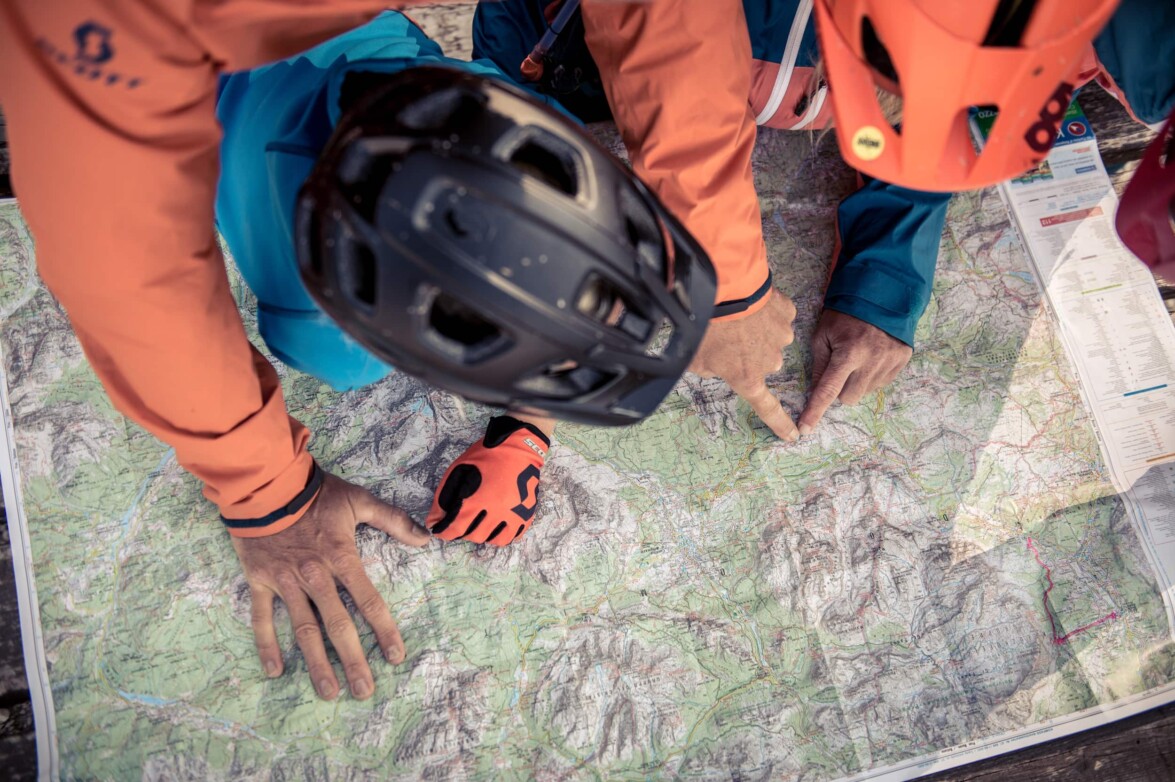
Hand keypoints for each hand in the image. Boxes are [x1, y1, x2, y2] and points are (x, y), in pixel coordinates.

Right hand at [232, 471, 429, 699]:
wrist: (264, 483)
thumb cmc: (314, 492)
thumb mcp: (358, 500)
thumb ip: (393, 520)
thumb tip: (425, 538)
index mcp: (341, 558)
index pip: (368, 601)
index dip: (384, 630)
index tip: (396, 656)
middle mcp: (314, 576)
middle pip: (337, 626)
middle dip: (353, 660)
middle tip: (364, 691)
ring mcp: (285, 582)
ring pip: (303, 630)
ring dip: (316, 663)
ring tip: (329, 692)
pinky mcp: (259, 581)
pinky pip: (262, 618)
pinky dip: (266, 645)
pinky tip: (275, 671)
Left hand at [426, 415, 549, 545]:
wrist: (517, 447)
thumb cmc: (485, 456)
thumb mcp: (458, 471)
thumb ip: (444, 497)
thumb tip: (434, 521)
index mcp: (477, 499)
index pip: (456, 529)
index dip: (444, 532)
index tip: (439, 530)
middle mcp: (497, 510)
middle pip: (474, 536)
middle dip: (463, 532)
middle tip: (460, 522)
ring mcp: (515, 514)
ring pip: (493, 540)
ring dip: (482, 534)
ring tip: (478, 523)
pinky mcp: (527, 514)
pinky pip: (512, 537)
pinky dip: (501, 535)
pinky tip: (495, 526)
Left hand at [689, 291, 798, 439]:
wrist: (723, 289)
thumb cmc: (706, 326)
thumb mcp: (695, 358)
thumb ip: (710, 370)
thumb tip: (717, 367)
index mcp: (747, 378)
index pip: (767, 409)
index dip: (780, 424)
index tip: (793, 435)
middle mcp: (770, 361)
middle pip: (765, 363)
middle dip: (752, 353)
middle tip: (730, 337)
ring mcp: (782, 336)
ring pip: (773, 338)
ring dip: (759, 330)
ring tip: (738, 315)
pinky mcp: (786, 313)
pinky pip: (779, 315)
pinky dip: (768, 311)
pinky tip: (752, 302)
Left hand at [798, 310, 911, 433]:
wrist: (882, 294)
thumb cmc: (846, 314)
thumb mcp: (824, 334)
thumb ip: (820, 364)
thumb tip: (815, 392)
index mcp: (849, 353)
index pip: (829, 390)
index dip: (815, 410)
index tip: (805, 429)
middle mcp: (872, 361)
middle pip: (849, 398)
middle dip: (840, 389)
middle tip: (839, 368)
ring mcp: (890, 362)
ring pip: (865, 392)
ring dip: (857, 382)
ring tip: (857, 358)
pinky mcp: (903, 361)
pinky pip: (882, 383)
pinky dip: (872, 376)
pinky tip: (871, 356)